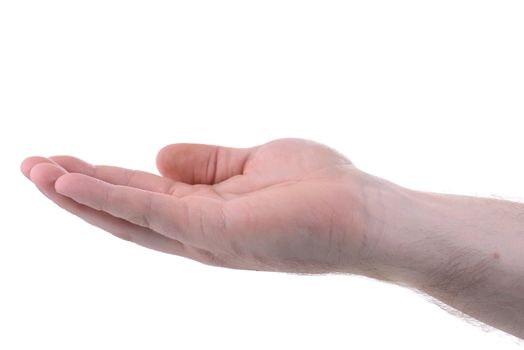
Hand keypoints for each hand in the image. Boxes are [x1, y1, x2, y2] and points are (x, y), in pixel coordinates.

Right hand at [21, 138, 391, 273]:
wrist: (367, 215)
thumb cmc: (319, 187)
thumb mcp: (250, 163)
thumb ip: (206, 164)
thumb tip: (158, 156)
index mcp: (208, 213)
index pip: (144, 198)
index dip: (103, 182)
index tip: (66, 163)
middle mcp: (200, 232)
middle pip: (127, 212)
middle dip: (79, 191)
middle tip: (31, 167)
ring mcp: (206, 237)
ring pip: (129, 217)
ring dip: (80, 195)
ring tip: (36, 172)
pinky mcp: (217, 231)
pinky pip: (151, 213)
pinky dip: (108, 198)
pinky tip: (72, 180)